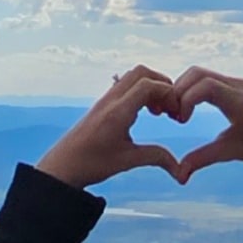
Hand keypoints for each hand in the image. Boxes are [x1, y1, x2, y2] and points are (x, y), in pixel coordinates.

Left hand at [34, 65, 184, 188]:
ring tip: (160, 111)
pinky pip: (125, 87)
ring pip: (132, 77)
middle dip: (162, 84)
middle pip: (141, 73)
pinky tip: (145, 113)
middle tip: (171, 107)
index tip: (176, 112)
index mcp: (118, 112)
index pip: (148, 85)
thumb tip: (180, 169)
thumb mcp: (127, 161)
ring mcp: (105, 100)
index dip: (168, 94)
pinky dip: (140, 92)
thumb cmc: (90, 164)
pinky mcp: (102, 105)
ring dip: (151, 87)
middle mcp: (111, 101)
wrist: (62, 167)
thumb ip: (156, 157)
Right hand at [170, 66, 242, 183]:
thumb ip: (203, 159)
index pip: (206, 86)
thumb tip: (179, 175)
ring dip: (182, 88)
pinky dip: (190, 88)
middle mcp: (237, 86)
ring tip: (179, 113)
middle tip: (173, 115)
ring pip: (198, 72)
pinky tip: (187, 108)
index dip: (186, 99)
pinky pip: (204, 76)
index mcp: (240, 103)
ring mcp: (234, 80)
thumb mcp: (228, 152)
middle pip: (197, 74)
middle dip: (178, 91)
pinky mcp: (231, 81)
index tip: (181, 120)